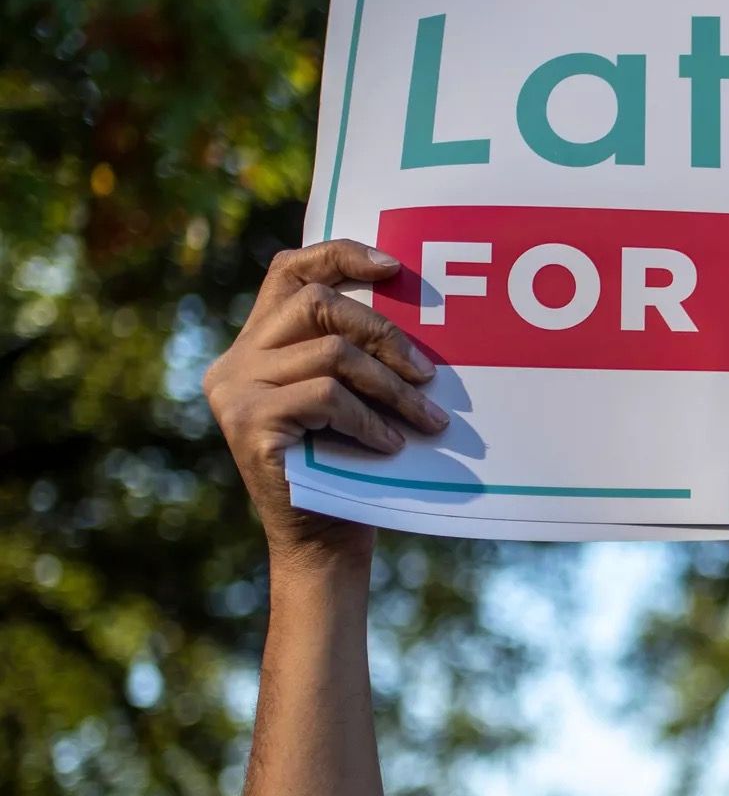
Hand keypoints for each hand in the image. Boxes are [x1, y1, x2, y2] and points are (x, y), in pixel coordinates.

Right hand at [204, 239, 447, 562]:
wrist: (320, 540)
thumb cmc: (348, 464)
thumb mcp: (349, 396)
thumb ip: (351, 350)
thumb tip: (412, 299)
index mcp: (255, 344)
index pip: (289, 271)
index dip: (340, 255)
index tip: (394, 267)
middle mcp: (234, 362)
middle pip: (317, 303)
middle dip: (385, 332)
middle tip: (427, 375)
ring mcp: (235, 392)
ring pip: (332, 354)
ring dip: (391, 387)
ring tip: (426, 417)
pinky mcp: (249, 423)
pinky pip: (327, 397)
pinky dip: (371, 419)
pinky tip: (392, 443)